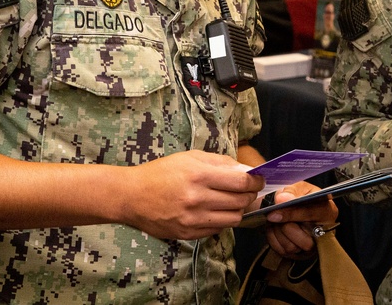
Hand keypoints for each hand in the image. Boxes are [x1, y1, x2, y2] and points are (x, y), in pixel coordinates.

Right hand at [123, 150, 262, 239]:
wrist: (132, 196)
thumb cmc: (162, 173)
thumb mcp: (190, 158)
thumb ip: (221, 163)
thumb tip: (247, 170)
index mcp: (199, 175)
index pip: (241, 181)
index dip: (256, 181)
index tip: (259, 179)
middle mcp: (197, 198)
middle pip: (241, 201)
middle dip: (250, 194)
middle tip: (247, 190)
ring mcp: (192, 219)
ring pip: (234, 218)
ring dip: (238, 209)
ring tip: (232, 201)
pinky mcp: (188, 234)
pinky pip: (218, 229)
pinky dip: (223, 220)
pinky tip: (216, 210)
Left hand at [262, 181, 338, 256]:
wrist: (294, 206)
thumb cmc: (300, 196)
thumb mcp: (299, 187)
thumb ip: (291, 191)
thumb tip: (281, 199)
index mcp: (327, 210)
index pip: (310, 215)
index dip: (291, 214)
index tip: (274, 214)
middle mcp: (323, 231)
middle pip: (303, 239)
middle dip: (283, 227)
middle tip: (273, 216)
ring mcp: (312, 245)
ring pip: (291, 247)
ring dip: (277, 233)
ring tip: (275, 221)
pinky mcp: (298, 253)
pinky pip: (282, 251)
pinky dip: (273, 240)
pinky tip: (274, 228)